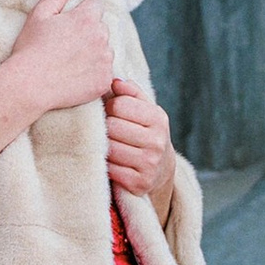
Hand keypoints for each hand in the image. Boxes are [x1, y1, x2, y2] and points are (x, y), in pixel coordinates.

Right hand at [0, 0, 116, 121]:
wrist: (29, 86)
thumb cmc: (30, 49)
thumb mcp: (40, 14)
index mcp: (87, 18)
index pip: (94, 7)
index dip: (78, 17)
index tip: (64, 29)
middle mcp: (101, 37)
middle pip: (100, 29)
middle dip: (87, 34)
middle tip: (63, 48)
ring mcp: (105, 60)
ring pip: (104, 51)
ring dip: (92, 54)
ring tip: (68, 64)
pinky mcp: (105, 81)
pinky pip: (104, 73)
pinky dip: (94, 75)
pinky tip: (74, 78)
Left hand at [104, 78, 175, 208]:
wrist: (160, 169)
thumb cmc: (145, 133)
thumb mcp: (145, 110)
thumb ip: (130, 93)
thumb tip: (114, 82)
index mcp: (158, 118)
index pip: (119, 105)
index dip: (109, 107)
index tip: (111, 112)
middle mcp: (157, 141)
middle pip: (112, 127)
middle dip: (105, 127)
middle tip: (107, 130)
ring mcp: (149, 164)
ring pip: (109, 148)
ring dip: (103, 146)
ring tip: (108, 144)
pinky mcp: (139, 183)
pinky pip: (109, 169)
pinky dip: (106, 164)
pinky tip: (111, 161)